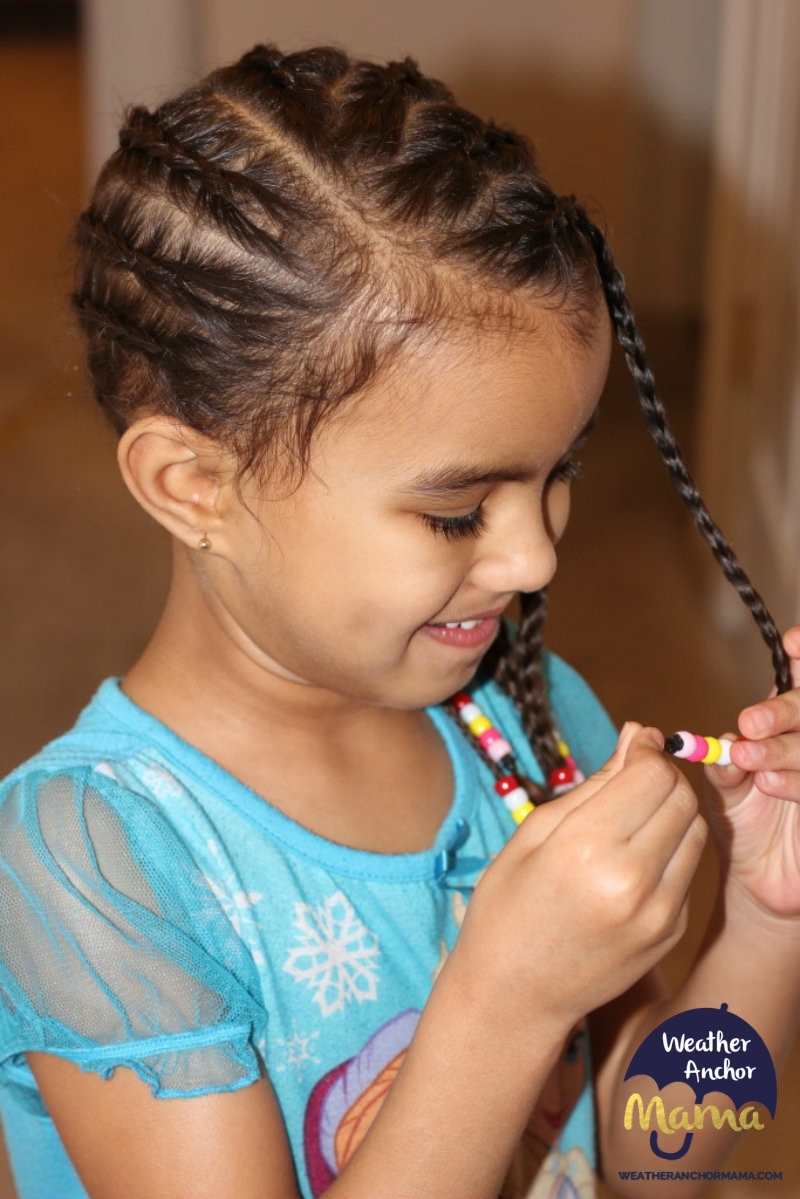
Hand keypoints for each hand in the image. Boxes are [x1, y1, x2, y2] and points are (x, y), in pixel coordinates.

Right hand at [452, 725, 706, 1034]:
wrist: (515, 996)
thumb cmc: (508, 908)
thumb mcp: (532, 835)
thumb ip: (593, 784)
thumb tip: (639, 735)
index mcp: (585, 848)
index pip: (652, 774)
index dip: (646, 750)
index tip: (632, 747)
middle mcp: (630, 879)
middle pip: (681, 796)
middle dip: (661, 776)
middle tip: (632, 780)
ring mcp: (658, 912)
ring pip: (695, 829)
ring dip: (671, 811)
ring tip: (632, 820)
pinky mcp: (671, 931)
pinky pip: (689, 868)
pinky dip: (671, 850)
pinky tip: (634, 860)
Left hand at [703, 624, 799, 918]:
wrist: (760, 880)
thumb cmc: (742, 823)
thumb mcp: (724, 787)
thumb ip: (724, 759)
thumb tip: (724, 739)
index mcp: (788, 724)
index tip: (792, 644)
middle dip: (784, 710)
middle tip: (749, 724)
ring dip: (785, 750)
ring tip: (751, 762)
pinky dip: (795, 781)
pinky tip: (769, 784)